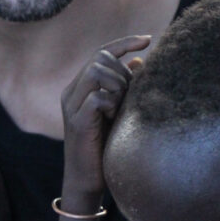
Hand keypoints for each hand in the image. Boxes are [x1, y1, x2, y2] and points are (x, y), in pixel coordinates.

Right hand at [61, 36, 150, 197]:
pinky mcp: (77, 122)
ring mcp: (71, 106)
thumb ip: (125, 87)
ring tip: (121, 105)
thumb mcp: (119, 111)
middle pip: (99, 57)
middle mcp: (71, 92)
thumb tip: (140, 60)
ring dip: (117, 84)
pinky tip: (114, 118)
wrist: (88, 181)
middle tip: (131, 93)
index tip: (148, 39)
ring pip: (96, 71)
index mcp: (80, 87)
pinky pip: (98, 98)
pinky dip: (112, 104)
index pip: (101, 52)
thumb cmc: (105, 146)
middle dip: (122, 70)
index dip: (125, 42)